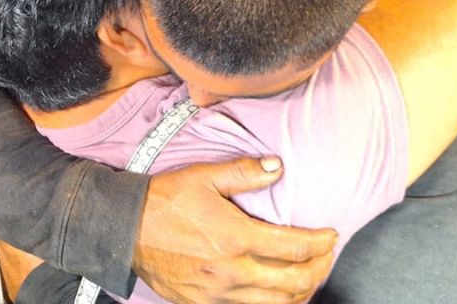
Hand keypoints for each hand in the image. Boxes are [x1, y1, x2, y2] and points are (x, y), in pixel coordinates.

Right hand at [133, 157, 337, 303]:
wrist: (125, 229)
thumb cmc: (164, 200)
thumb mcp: (203, 177)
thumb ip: (244, 172)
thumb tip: (279, 166)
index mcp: (236, 237)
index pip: (295, 247)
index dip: (321, 243)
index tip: (331, 236)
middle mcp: (232, 271)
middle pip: (294, 283)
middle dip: (318, 270)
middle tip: (325, 257)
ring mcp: (218, 293)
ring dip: (299, 292)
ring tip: (307, 277)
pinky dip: (271, 303)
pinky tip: (276, 293)